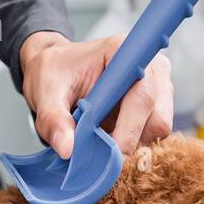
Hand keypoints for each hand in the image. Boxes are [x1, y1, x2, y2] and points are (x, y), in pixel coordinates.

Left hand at [19, 31, 173, 159]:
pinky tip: (109, 133)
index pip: (142, 95)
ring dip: (131, 142)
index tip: (110, 151)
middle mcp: (150, 66)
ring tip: (101, 135)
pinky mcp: (157, 105)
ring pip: (157, 130)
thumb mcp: (45, 94)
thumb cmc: (55, 74)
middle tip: (98, 147)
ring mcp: (158, 86)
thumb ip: (53, 120)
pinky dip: (132, 142)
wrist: (58, 72)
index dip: (130, 128)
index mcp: (124, 52)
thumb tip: (67, 149)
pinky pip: (153, 134)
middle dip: (129, 140)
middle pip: (157, 118)